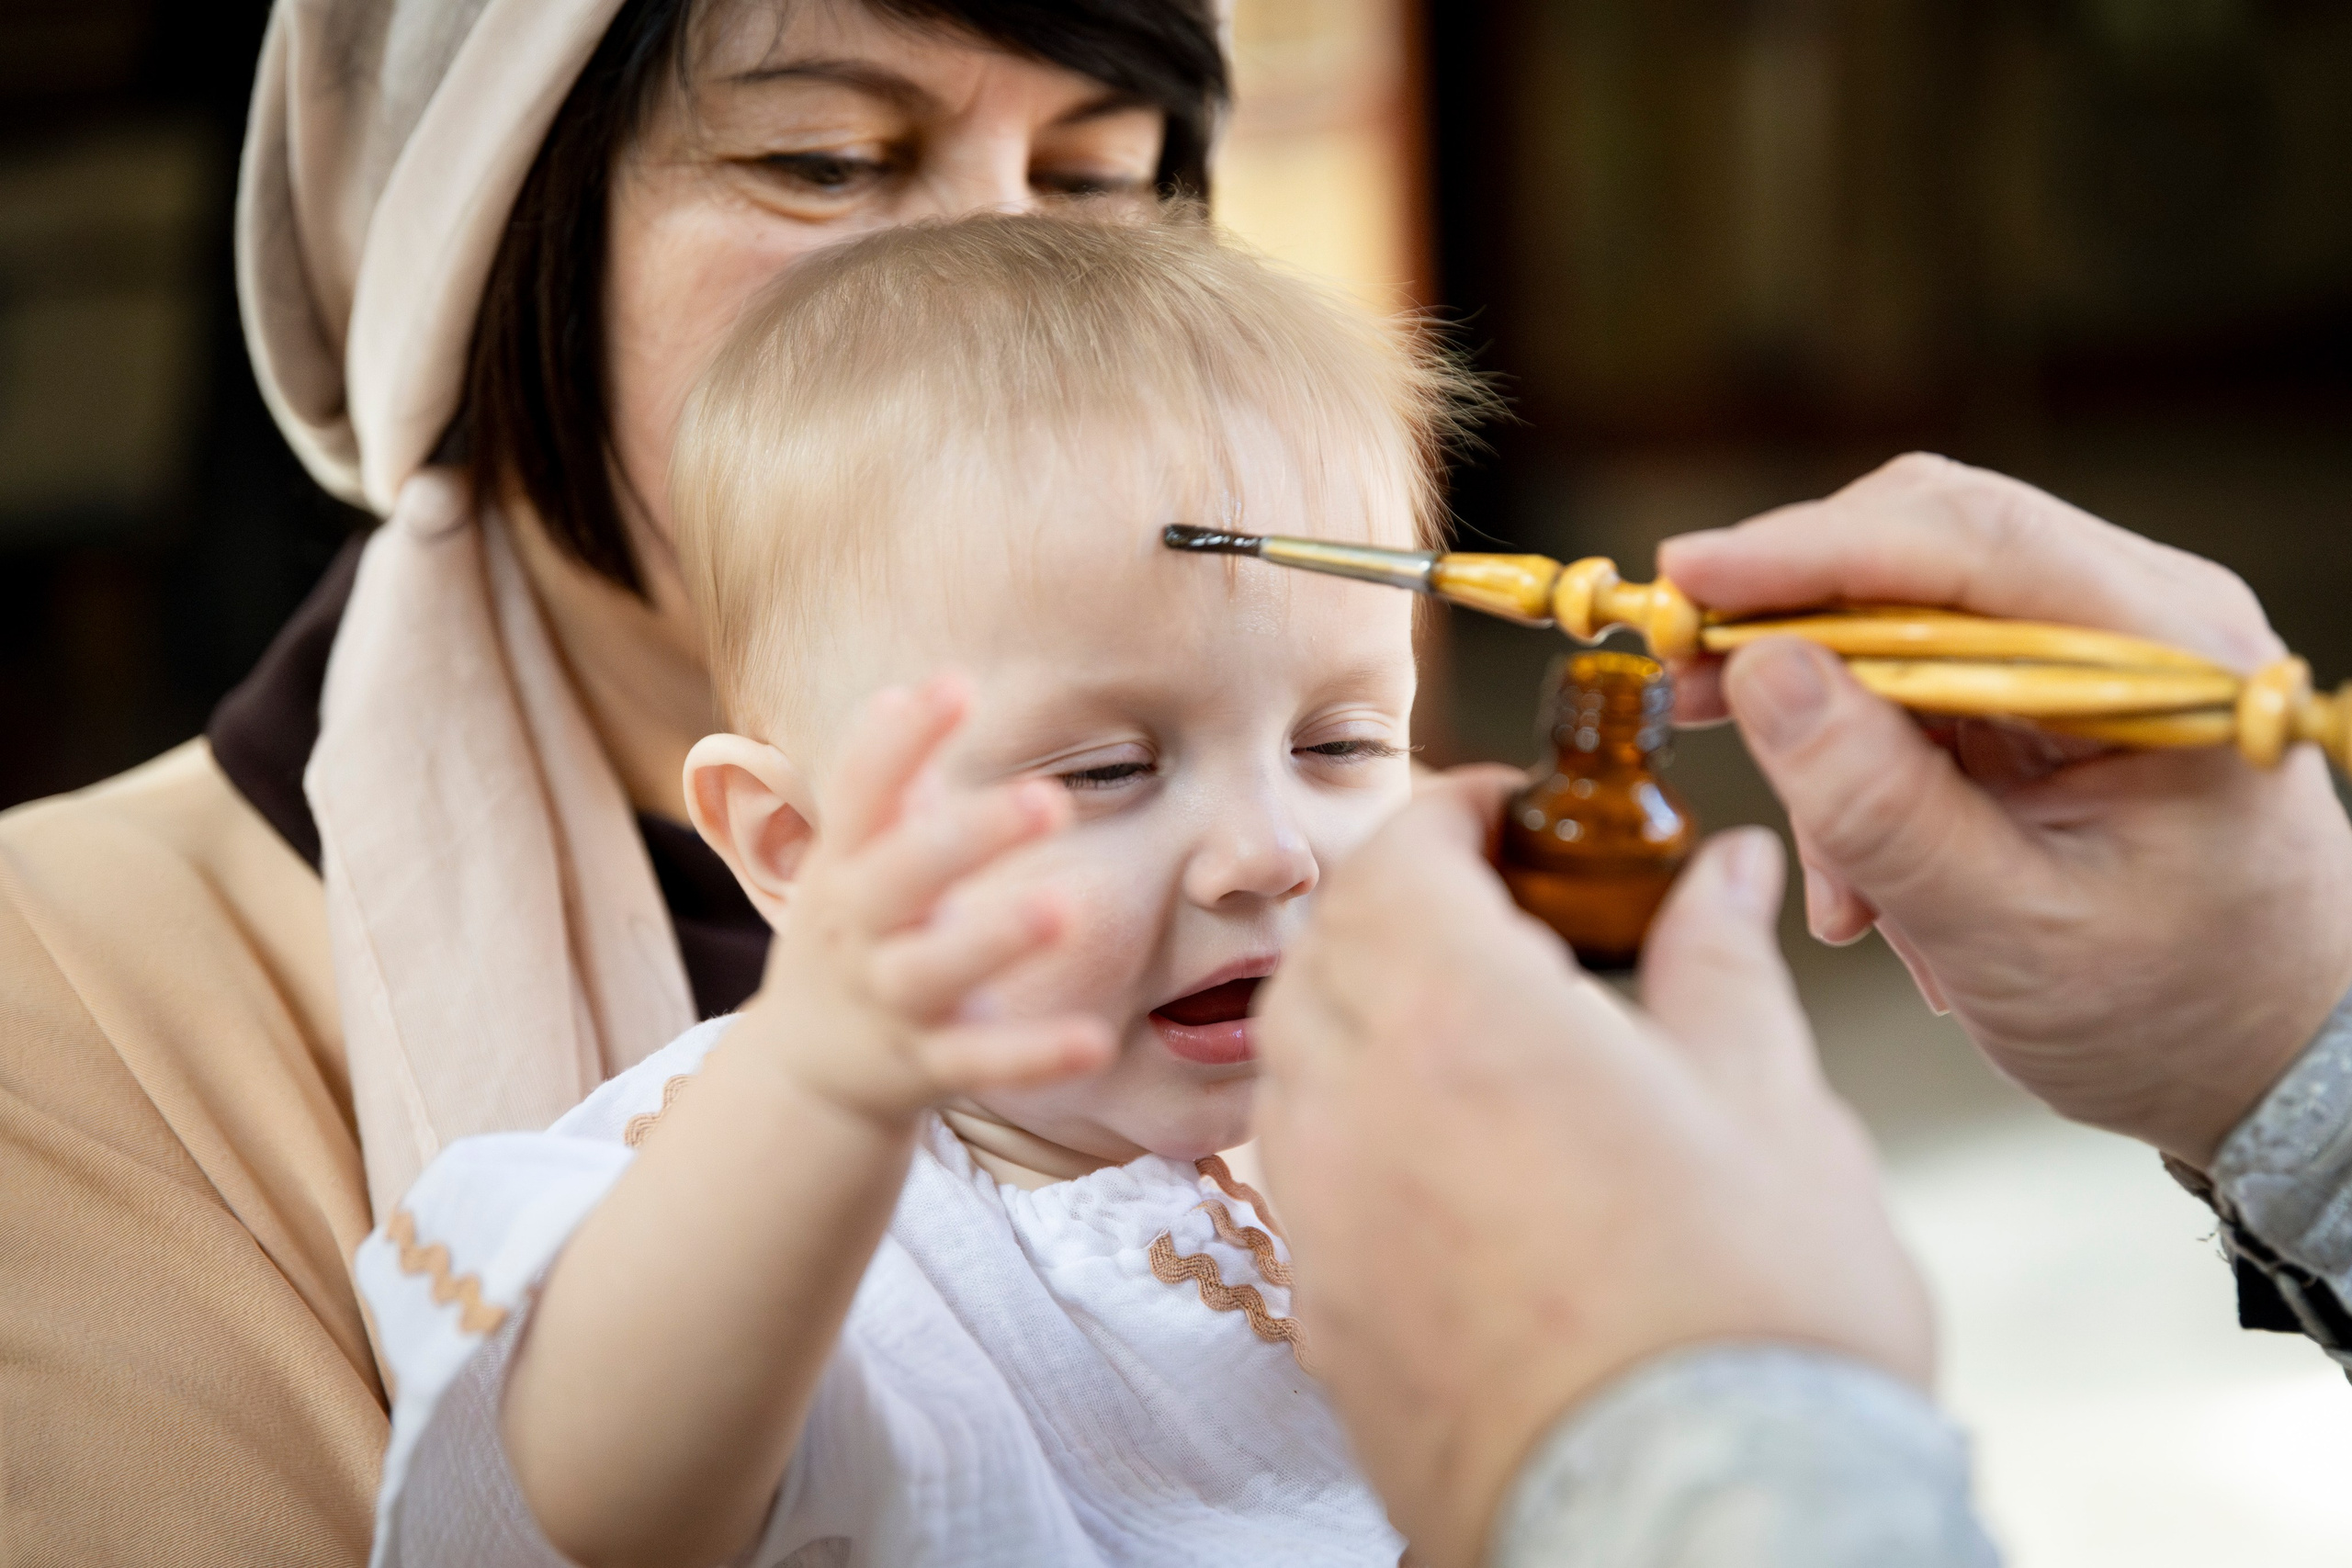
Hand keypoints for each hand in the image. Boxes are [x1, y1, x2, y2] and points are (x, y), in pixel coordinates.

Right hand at [743, 676, 1115, 1126]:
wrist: (803, 1069)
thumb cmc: (855, 932)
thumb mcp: (856, 858)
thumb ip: (893, 782)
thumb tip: (923, 686)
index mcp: (843, 866)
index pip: (862, 794)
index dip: (902, 741)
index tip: (956, 685)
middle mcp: (858, 930)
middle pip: (901, 877)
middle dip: (968, 838)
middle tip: (1048, 798)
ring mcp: (890, 1001)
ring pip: (934, 970)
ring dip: (994, 938)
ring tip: (1059, 907)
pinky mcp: (926, 1066)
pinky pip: (980, 1061)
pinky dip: (1033, 1055)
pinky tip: (1094, 1042)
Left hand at [1252, 768, 1929, 1567]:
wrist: (1692, 1529)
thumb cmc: (1748, 1324)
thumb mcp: (1773, 1107)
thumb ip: (1719, 965)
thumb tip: (1725, 878)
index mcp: (1459, 1015)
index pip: (1401, 856)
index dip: (1452, 813)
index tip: (1508, 811)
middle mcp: (1356, 1103)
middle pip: (1329, 947)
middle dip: (1399, 901)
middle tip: (1501, 909)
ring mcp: (1323, 1215)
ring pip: (1295, 1059)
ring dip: (1363, 1008)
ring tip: (1476, 1025)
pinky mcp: (1321, 1314)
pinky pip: (1303, 1171)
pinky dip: (1353, 1121)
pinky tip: (1450, 1149)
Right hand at [1660, 453, 2351, 1164]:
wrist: (2271, 1064)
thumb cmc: (2178, 1014)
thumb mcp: (2011, 934)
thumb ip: (1882, 809)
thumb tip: (1764, 675)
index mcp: (2170, 655)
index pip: (1970, 541)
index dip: (1810, 548)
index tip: (1688, 578)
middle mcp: (2141, 617)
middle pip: (1925, 546)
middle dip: (1792, 616)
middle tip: (1686, 682)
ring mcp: (2099, 647)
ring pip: (1903, 615)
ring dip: (1830, 725)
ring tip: (1836, 877)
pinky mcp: (2056, 691)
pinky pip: (1918, 682)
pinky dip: (1865, 764)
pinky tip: (1869, 876)